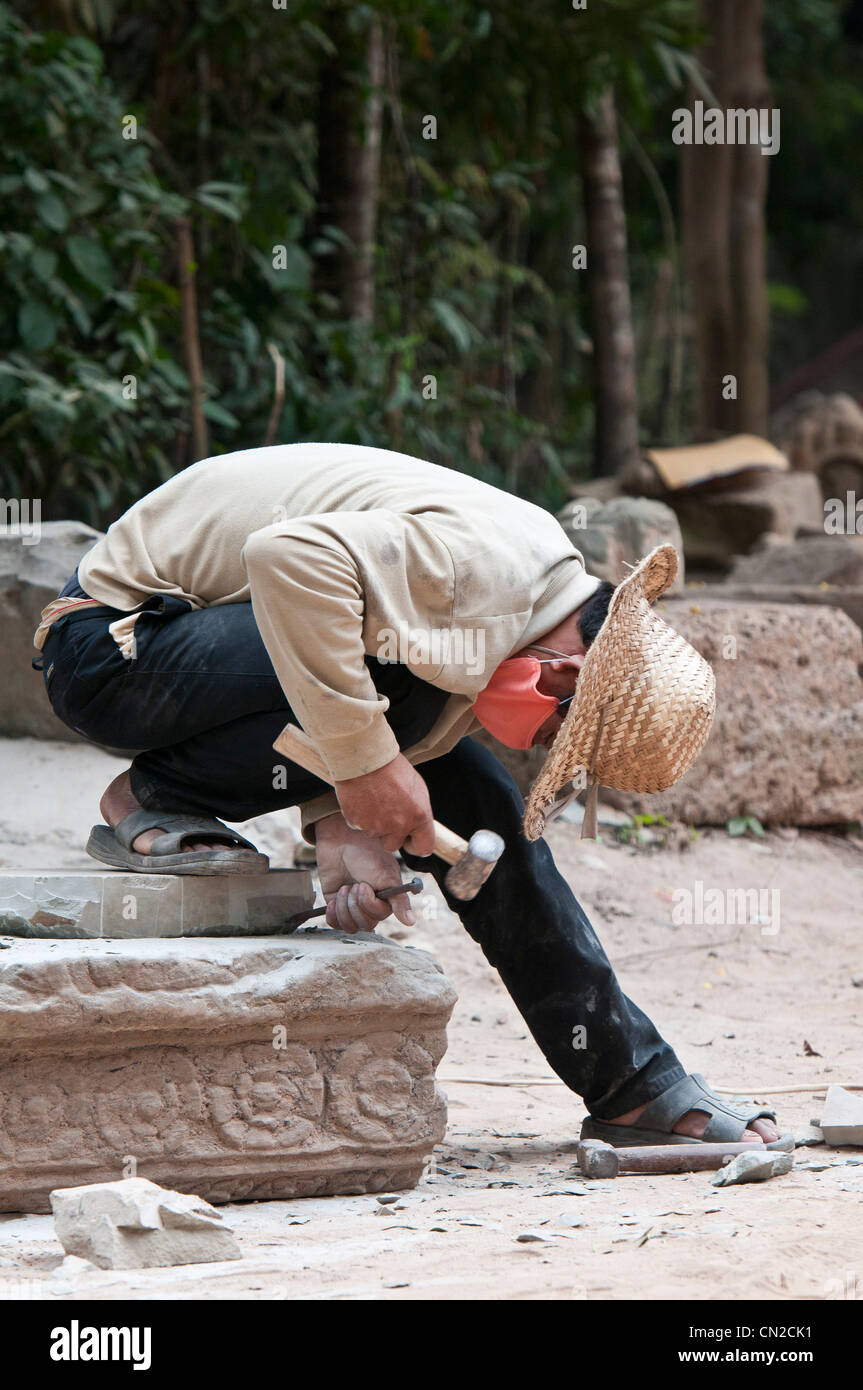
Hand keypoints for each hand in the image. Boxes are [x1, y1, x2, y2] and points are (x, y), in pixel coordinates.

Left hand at [315, 812, 418, 932]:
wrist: (341, 839)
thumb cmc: (367, 853)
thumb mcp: (387, 876)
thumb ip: (399, 901)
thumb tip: (411, 922)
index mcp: (386, 898)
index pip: (379, 916)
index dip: (369, 904)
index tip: (363, 885)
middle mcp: (370, 904)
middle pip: (365, 924)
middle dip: (356, 905)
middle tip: (353, 885)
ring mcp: (353, 905)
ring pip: (350, 926)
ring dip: (344, 908)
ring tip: (344, 888)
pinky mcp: (336, 904)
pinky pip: (334, 923)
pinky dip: (333, 915)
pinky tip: (333, 901)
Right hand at [334, 753, 434, 855]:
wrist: (365, 756)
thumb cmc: (392, 768)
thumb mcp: (417, 788)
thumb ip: (419, 812)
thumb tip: (419, 827)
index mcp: (419, 816)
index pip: (424, 847)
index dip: (416, 845)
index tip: (410, 840)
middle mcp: (399, 824)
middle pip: (393, 845)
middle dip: (389, 834)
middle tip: (385, 813)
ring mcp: (376, 825)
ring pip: (374, 835)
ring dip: (373, 823)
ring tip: (373, 800)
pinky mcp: (357, 822)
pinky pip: (359, 826)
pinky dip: (360, 816)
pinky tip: (362, 799)